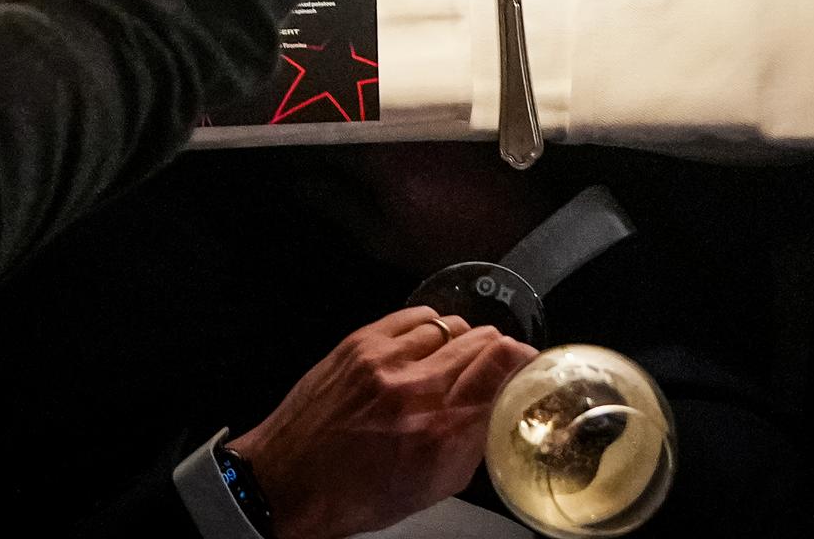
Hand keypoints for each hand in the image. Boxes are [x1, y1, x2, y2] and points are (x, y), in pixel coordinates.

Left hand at [227, 309, 533, 538]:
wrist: (284, 482)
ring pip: (453, 325)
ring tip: (450, 364)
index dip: (525, 361)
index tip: (529, 366)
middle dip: (498, 352)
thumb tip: (499, 411)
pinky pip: (418, 316)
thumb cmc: (351, 496)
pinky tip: (424, 347)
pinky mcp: (360, 343)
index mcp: (438, 436)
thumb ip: (472, 447)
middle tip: (494, 368)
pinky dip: (430, 329)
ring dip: (461, 342)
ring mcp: (385, 361)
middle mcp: (415, 392)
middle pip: (485, 341)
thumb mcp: (427, 489)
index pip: (503, 369)